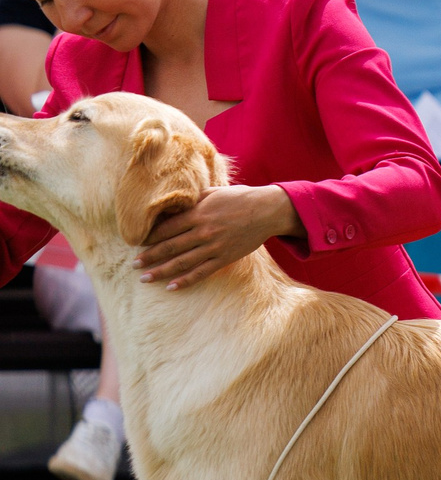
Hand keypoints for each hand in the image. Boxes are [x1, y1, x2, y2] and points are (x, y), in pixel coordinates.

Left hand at [138, 184, 300, 288]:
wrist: (267, 210)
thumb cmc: (239, 198)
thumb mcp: (213, 192)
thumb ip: (192, 201)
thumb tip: (171, 206)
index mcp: (198, 213)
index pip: (166, 229)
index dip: (149, 237)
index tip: (136, 243)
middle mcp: (203, 231)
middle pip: (170, 247)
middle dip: (149, 257)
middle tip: (134, 265)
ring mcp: (214, 246)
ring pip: (182, 262)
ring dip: (161, 271)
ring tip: (144, 278)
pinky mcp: (225, 257)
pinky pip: (202, 272)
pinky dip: (186, 281)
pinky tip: (171, 287)